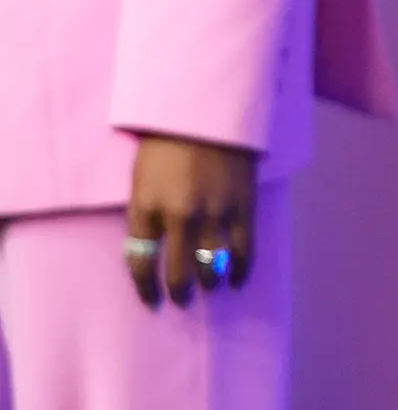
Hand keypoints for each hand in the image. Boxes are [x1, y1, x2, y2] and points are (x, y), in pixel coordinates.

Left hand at [125, 131, 260, 308]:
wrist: (209, 110)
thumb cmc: (167, 142)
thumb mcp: (142, 178)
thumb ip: (146, 213)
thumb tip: (154, 248)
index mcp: (147, 206)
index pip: (140, 261)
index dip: (145, 287)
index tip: (151, 300)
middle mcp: (179, 215)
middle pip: (177, 270)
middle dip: (179, 291)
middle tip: (181, 300)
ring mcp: (214, 211)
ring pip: (212, 265)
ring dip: (210, 283)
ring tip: (210, 290)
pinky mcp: (242, 204)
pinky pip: (244, 247)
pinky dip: (242, 269)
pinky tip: (238, 280)